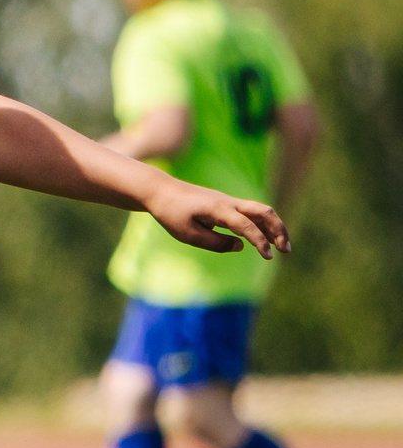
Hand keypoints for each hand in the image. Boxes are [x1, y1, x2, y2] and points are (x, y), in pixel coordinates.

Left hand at [146, 178, 288, 257]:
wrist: (160, 190)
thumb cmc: (171, 213)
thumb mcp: (188, 234)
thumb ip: (215, 243)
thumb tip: (240, 246)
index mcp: (218, 210)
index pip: (246, 226)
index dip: (260, 242)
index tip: (268, 257)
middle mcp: (228, 202)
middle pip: (264, 211)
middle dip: (279, 230)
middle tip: (286, 250)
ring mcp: (229, 201)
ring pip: (260, 210)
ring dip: (273, 227)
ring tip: (281, 247)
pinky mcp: (226, 204)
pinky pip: (250, 212)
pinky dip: (262, 224)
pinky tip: (264, 239)